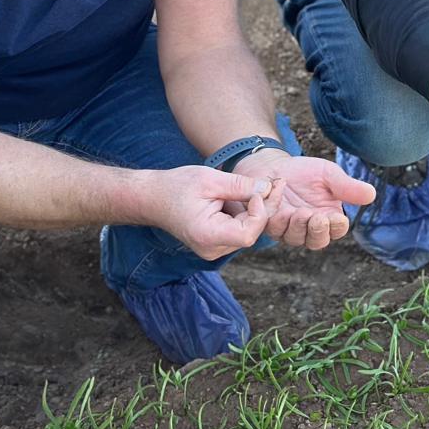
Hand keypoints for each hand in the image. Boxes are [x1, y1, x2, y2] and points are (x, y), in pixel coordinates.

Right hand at [151, 165, 271, 259]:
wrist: (153, 198)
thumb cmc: (177, 187)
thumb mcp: (210, 180)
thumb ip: (240, 186)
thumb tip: (268, 188)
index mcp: (208, 236)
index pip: (248, 234)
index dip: (259, 213)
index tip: (255, 191)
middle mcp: (213, 249)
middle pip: (252, 232)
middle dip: (264, 207)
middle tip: (275, 182)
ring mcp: (215, 248)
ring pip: (248, 229)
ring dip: (255, 208)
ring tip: (255, 185)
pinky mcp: (217, 242)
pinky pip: (240, 228)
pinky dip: (245, 211)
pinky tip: (245, 194)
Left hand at [231, 149, 376, 249]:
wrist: (274, 167)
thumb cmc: (305, 172)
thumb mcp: (328, 174)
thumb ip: (346, 186)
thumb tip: (372, 194)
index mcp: (329, 217)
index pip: (337, 230)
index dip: (337, 227)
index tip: (338, 218)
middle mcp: (309, 228)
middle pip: (317, 241)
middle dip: (317, 231)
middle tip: (317, 217)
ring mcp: (288, 229)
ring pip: (294, 238)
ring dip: (297, 226)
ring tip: (297, 211)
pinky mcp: (269, 225)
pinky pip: (273, 229)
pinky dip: (277, 220)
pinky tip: (280, 207)